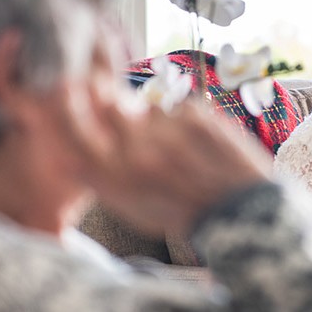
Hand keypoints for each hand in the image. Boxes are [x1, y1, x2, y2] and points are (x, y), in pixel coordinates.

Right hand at [54, 38, 271, 234]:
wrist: (240, 212)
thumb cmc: (183, 213)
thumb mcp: (132, 208)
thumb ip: (100, 177)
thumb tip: (73, 148)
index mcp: (115, 177)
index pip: (74, 128)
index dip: (71, 109)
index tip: (73, 98)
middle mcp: (136, 151)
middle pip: (111, 108)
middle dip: (122, 114)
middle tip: (142, 132)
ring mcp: (166, 130)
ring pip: (149, 110)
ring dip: (160, 125)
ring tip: (183, 153)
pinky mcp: (194, 115)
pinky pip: (179, 108)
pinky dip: (187, 123)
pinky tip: (202, 148)